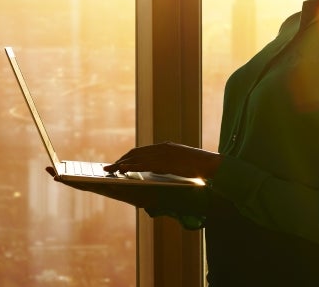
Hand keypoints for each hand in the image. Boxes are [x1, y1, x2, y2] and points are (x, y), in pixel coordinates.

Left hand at [104, 142, 221, 179]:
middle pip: (136, 153)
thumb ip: (169, 163)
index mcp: (166, 147)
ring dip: (120, 163)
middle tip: (108, 166)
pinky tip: (121, 170)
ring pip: (136, 158)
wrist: (210, 164)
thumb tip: (159, 169)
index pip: (142, 151)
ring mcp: (162, 154)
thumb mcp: (182, 162)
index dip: (129, 157)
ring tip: (109, 169)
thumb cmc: (199, 166)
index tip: (119, 162)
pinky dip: (130, 167)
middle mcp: (162, 148)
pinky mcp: (164, 162)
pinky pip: (143, 165)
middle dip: (121, 160)